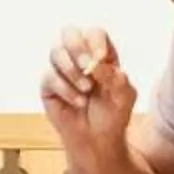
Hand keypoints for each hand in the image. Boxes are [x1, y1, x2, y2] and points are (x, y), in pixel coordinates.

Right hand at [41, 26, 136, 147]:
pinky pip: (49, 77)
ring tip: (87, 91)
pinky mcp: (49, 86)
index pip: (94, 33)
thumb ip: (114, 76)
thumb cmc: (113, 115)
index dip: (95, 41)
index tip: (101, 59)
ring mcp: (62, 70)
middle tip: (87, 66)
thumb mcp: (124, 95)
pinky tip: (78, 102)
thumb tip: (94, 63)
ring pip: (56, 52)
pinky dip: (66, 90)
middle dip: (77, 47)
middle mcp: (79, 57)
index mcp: (100, 54)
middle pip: (69, 33)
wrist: (99, 141)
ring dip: (72, 71)